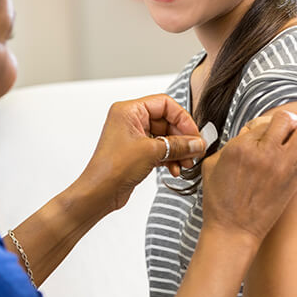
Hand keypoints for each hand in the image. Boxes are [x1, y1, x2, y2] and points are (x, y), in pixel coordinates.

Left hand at [81, 94, 206, 210]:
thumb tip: (197, 143)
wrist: (99, 192)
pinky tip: (175, 169)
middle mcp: (130, 120)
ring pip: (165, 137)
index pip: (164, 104)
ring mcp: (133, 136)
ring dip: (178, 150)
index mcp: (129, 111)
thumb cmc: (113, 168)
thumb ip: (179, 146)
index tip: (194, 135)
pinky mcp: (136, 152)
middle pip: (166, 121)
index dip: (182, 119)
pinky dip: (169, 158)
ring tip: (186, 163)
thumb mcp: (152, 152)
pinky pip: (159, 149)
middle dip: (182, 138)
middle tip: (194, 151)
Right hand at [199, 111, 296, 242]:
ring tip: (292, 140)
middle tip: (280, 129)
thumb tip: (246, 135)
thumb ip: (229, 144)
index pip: (260, 121)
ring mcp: (282, 166)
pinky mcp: (294, 180)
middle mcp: (264, 153)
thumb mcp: (211, 164)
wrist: (233, 229)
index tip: (256, 134)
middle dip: (283, 121)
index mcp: (240, 147)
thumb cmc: (220, 200)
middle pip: (286, 119)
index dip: (259, 124)